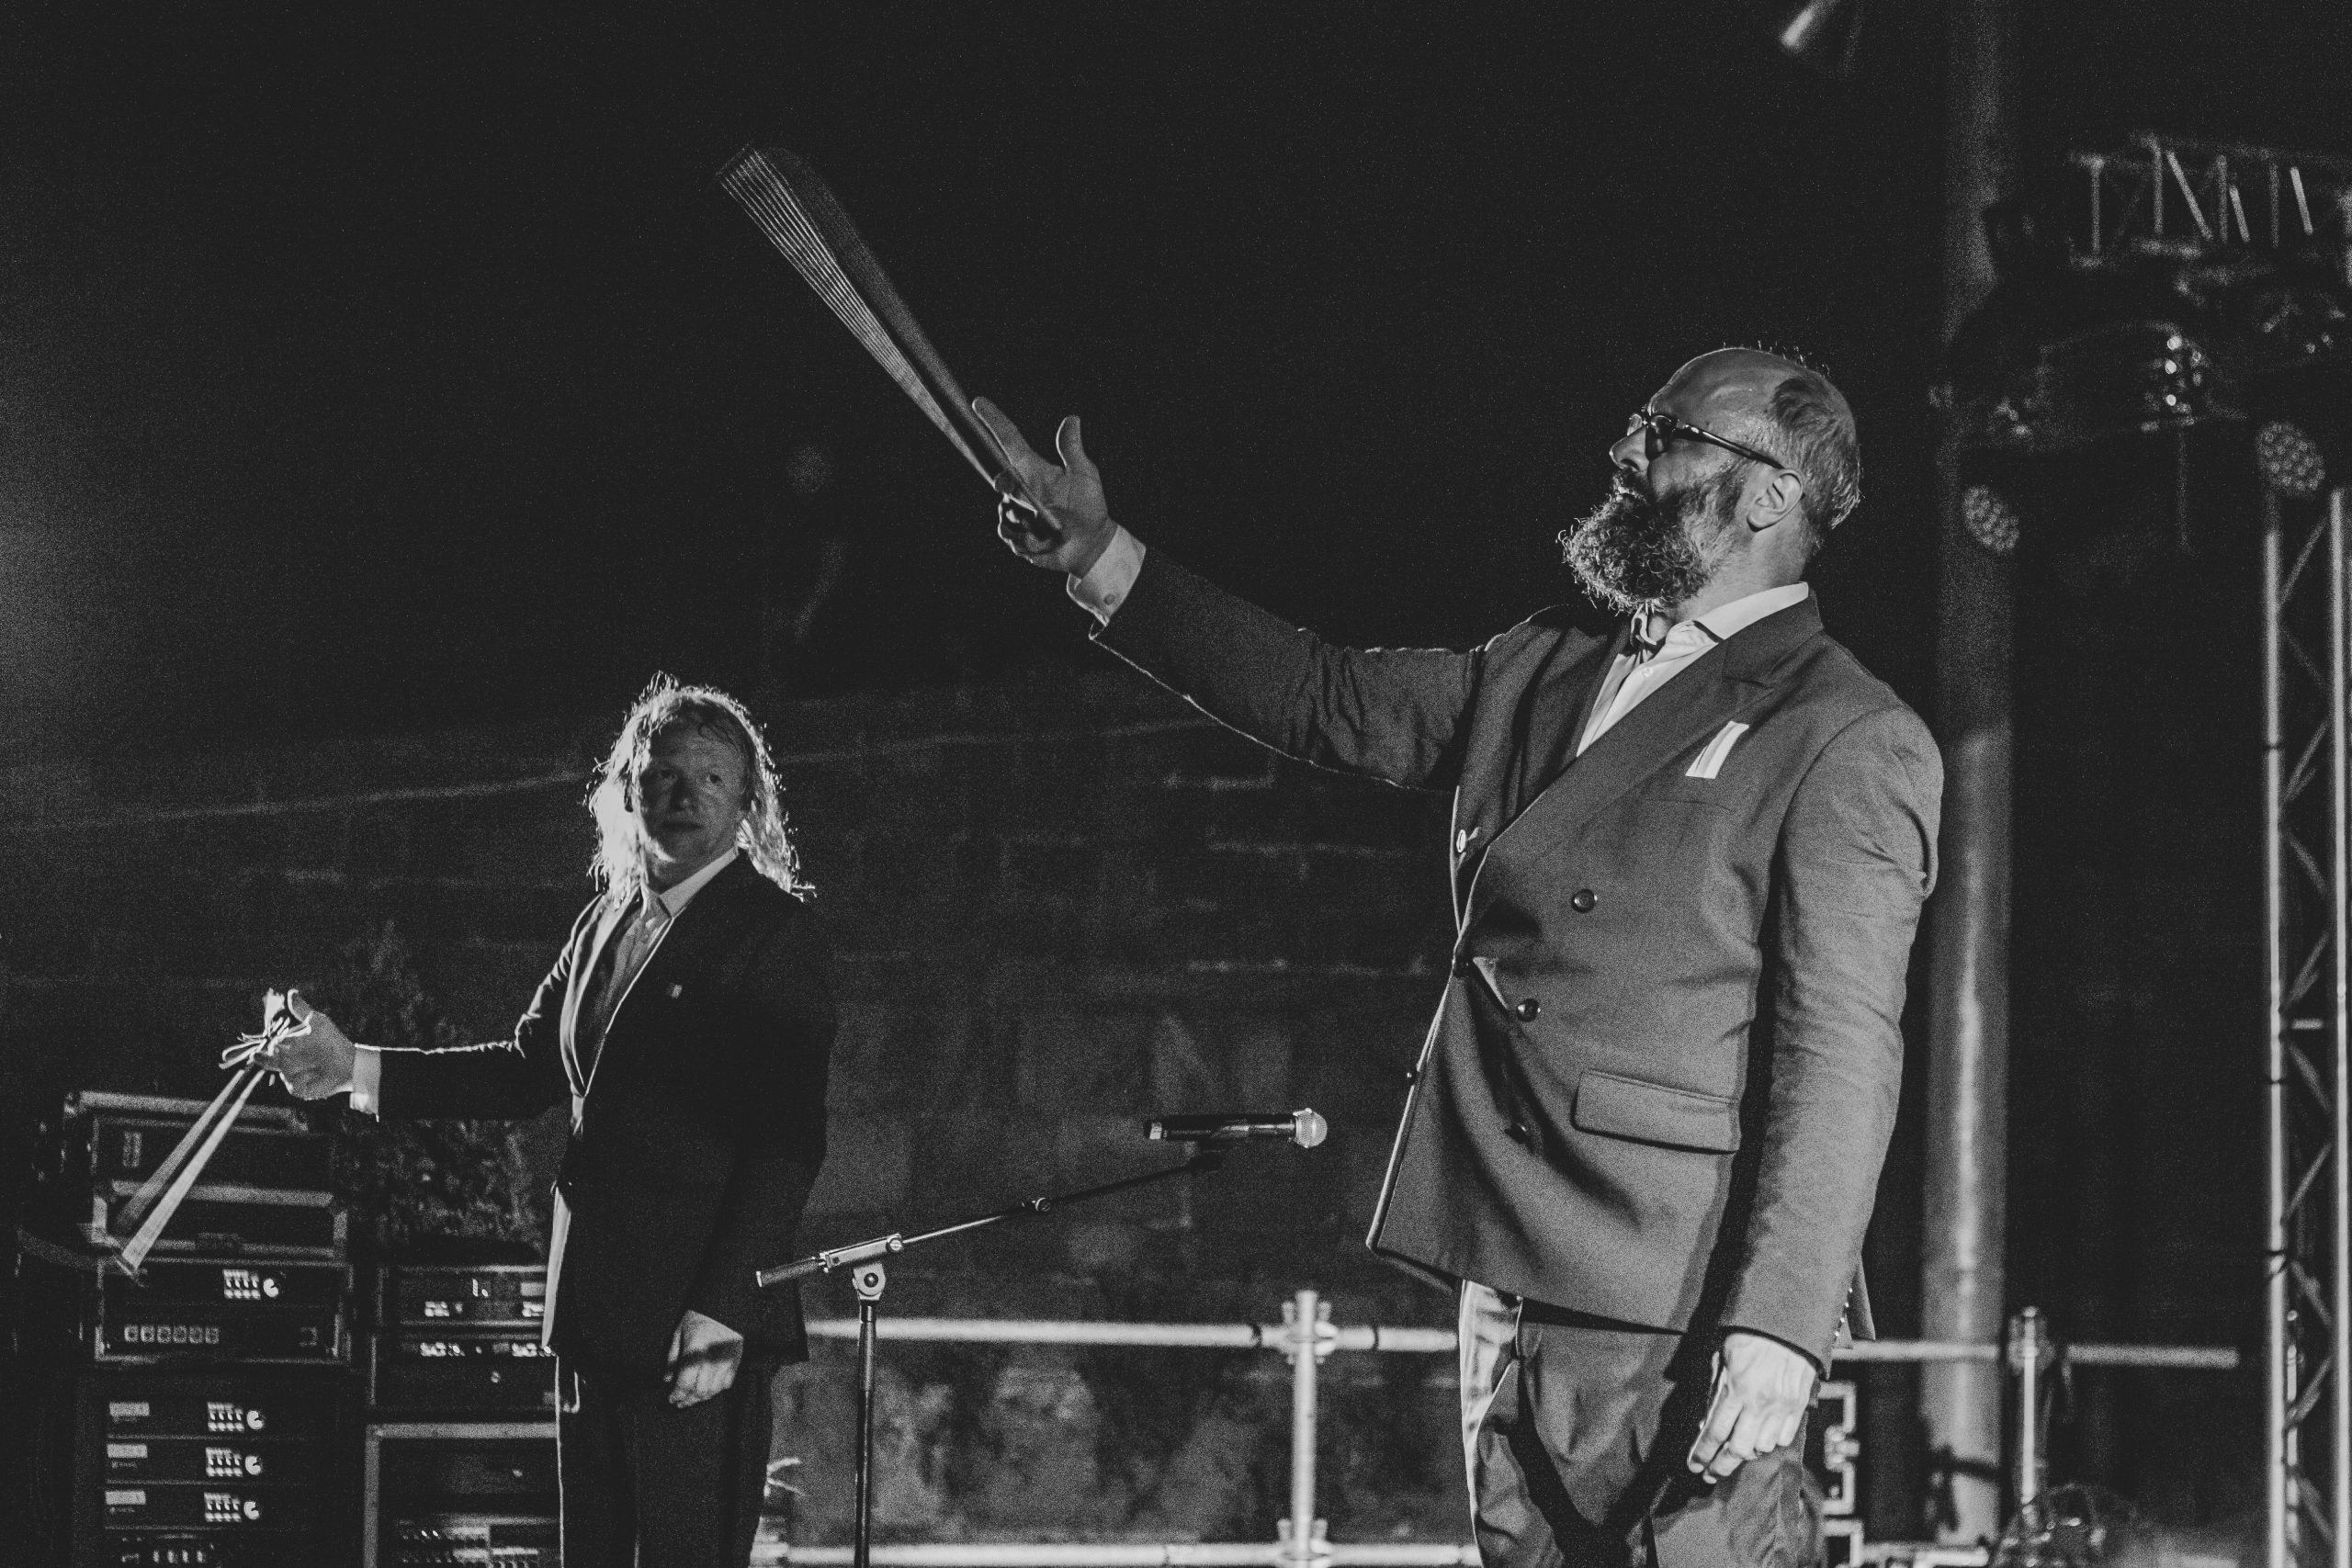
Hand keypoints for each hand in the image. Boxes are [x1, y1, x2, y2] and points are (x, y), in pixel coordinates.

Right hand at [268, 990, 357, 1099]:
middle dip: (274, 1055)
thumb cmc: (332, 1041)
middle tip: (286, 1052)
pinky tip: (318, 1073)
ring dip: (304, 1062)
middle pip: (269, 1059)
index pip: (272, 1044)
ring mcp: (289, 1077)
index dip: (273, 1044)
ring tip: (319, 1061)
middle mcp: (283, 1063)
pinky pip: (294, 1081)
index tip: (272, 1043)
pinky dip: (307, 1075)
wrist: (348, 1062)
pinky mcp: (296, 1089)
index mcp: (285, 1048)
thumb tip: (292, 992)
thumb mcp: (317, 1022)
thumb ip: (302, 1009)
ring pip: (285, 1067)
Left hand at [666, 1308, 744, 1406]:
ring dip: (701, 1398)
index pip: (685, 1382)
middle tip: (680, 1402)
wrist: (724, 1306)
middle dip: (688, 1400)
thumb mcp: (679, 1333)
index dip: (676, 1394)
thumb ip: (672, 1357)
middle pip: (700, 1391)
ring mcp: (726, 1360)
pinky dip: (716, 1390)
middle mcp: (712, 1357)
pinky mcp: (736, 1361)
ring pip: (713, 1391)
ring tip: (692, 1398)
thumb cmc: (698, 1318)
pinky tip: (708, 1389)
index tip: (671, 1398)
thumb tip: (667, 1380)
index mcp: (695, 1348)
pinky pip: (726, 1384)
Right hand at [971, 397, 1114, 575]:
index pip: (1009, 440)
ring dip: (1030, 522)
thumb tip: (1073, 419)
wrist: (1090, 544)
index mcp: (1033, 468)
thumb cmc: (1089, 507)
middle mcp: (1020, 488)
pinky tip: (1044, 541)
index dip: (994, 421)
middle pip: (1001, 480)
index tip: (978, 402)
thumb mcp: (1084, 475)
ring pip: (1007, 512)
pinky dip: (1028, 539)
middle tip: (1025, 496)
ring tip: (1053, 529)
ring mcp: (1014, 511)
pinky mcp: (1014, 535)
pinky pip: (1009, 533)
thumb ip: (1072, 450)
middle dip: (1009, 487)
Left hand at [1686, 1330, 1816, 1482]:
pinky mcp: (1798, 1406)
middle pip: (1737, 1449)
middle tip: (1711, 1473)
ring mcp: (1781, 1407)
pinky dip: (1770, 1443)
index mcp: (1736, 1389)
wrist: (1787, 1322)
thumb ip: (1714, 1391)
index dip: (1702, 1453)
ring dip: (1746, 1453)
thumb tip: (1705, 1422)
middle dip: (1721, 1466)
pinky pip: (1784, 1437)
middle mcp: (1759, 1403)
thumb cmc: (1749, 1335)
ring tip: (1735, 1453)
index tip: (1694, 1465)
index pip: (1714, 1432)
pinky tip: (1760, 1440)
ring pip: (1762, 1447)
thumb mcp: (1721, 1358)